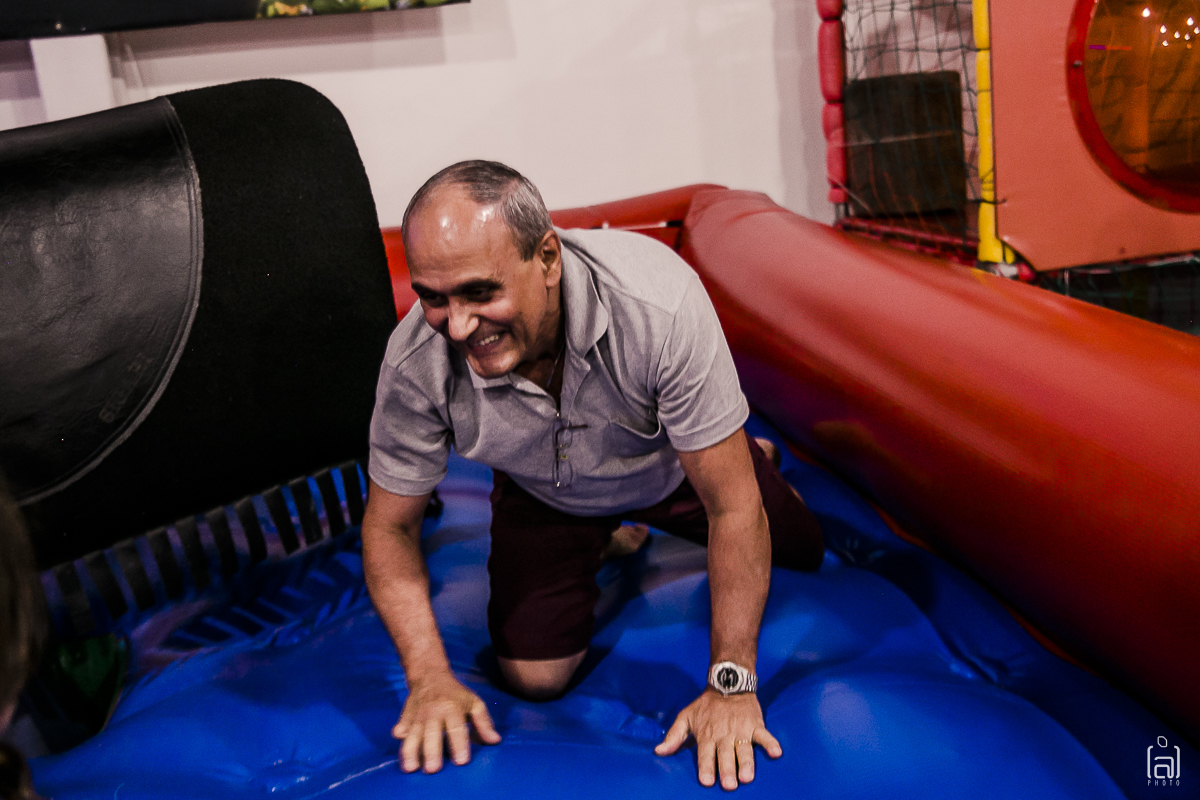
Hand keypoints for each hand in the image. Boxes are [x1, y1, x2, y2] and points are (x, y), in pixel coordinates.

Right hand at [393, 673, 500, 773]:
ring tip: (410, 767)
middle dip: (432, 751)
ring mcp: (418, 715)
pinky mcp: (405, 717)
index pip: (457, 728)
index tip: (462, 761)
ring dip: (411, 750)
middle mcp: (434, 712)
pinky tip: (400, 744)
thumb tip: (495, 741)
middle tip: (433, 769)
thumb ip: (484, 723)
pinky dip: (400, 734)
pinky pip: (401, 727)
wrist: (430, 675)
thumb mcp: (474, 703)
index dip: (460, 744)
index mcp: (453, 709)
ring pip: (413, 734)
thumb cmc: (456, 695)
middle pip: (432, 733)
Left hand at [654, 689, 781, 789]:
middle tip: (729, 784)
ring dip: (746, 762)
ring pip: (744, 749)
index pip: (705, 754)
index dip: (706, 767)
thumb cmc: (705, 706)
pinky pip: (764, 735)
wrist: (727, 683)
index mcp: (706, 735)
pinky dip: (771, 743)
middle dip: (727, 769)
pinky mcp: (755, 725)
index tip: (707, 781)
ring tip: (747, 777)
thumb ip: (673, 736)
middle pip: (725, 755)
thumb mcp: (685, 717)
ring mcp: (741, 730)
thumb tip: (658, 751)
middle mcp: (723, 735)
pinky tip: (776, 753)